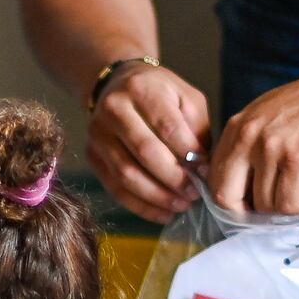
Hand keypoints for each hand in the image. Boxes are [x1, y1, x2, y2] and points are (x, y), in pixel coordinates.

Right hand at [87, 63, 211, 224]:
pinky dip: (141, 206)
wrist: (118, 84)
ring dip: (158, 196)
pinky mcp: (92, 156)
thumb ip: (196, 130)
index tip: (206, 172)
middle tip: (195, 194)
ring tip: (182, 205)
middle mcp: (113, 109)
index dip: (189, 155)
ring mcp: (97, 134)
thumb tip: (201, 170)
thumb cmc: (160, 94)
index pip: (167, 128)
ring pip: (127, 174)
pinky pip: (115, 188)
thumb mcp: (186, 98)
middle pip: (145, 152)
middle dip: (174, 179)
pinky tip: (164, 213)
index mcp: (141, 89)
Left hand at [210, 63, 298, 216]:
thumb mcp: (270, 116)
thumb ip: (250, 146)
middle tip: (270, 214)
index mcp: (238, 125)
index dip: (231, 200)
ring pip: (263, 205)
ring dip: (284, 210)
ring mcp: (273, 149)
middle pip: (228, 197)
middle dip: (248, 214)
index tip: (250, 207)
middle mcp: (249, 136)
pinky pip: (289, 205)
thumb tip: (242, 190)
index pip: (215, 177)